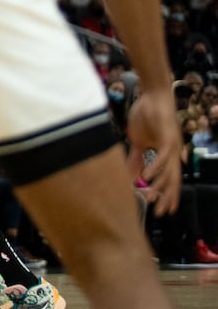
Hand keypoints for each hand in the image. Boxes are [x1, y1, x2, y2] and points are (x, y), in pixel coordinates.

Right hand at [125, 89, 181, 215]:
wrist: (152, 95)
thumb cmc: (146, 116)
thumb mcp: (138, 141)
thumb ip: (137, 157)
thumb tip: (133, 173)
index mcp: (168, 155)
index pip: (169, 179)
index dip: (168, 194)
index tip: (163, 210)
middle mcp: (174, 153)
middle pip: (173, 180)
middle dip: (167, 197)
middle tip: (160, 212)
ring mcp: (172, 146)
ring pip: (170, 171)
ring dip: (161, 186)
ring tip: (152, 197)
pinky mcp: (168, 138)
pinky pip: (162, 157)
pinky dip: (155, 167)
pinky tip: (146, 177)